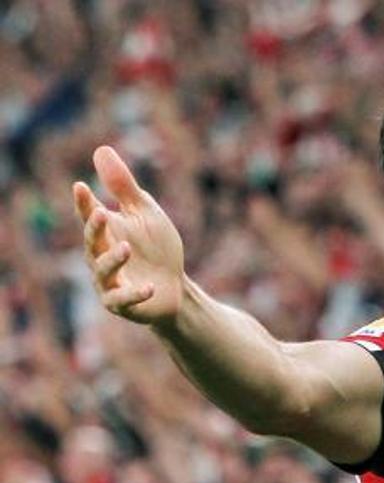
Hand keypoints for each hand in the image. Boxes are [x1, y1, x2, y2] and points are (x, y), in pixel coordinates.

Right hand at [71, 146, 185, 326]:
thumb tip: (100, 150)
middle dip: (95, 229)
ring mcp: (109, 281)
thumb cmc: (155, 247)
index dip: (84, 203)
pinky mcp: (123, 304)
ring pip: (103, 271)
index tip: (80, 186)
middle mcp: (100, 257)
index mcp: (106, 232)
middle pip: (91, 242)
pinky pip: (123, 300)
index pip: (90, 215)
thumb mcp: (145, 212)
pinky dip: (135, 294)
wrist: (174, 286)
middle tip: (102, 215)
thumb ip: (123, 186)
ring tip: (126, 248)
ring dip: (113, 259)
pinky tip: (148, 286)